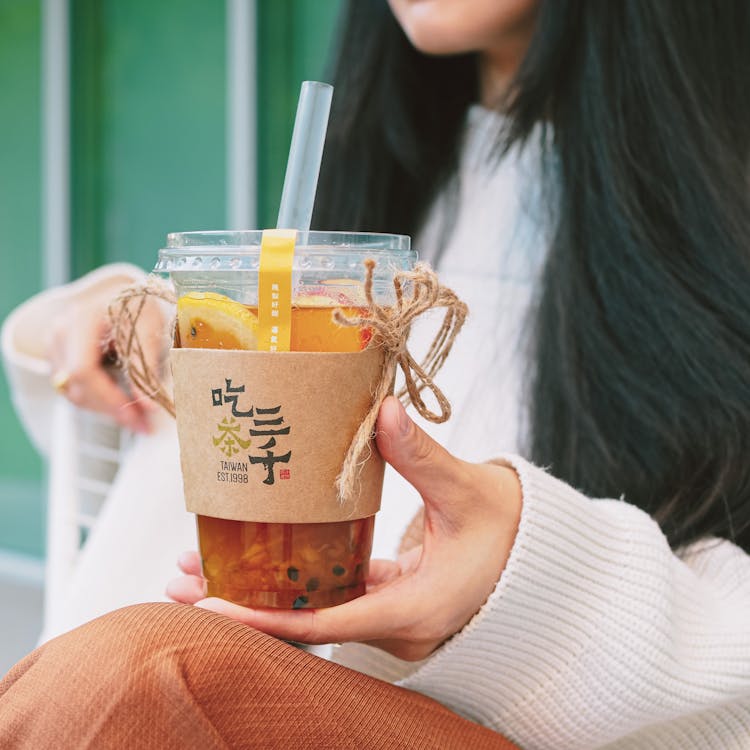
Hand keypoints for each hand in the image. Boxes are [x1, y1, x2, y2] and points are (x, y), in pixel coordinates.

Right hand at [47, 276, 164, 432]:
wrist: (126, 296)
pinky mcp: (59, 359)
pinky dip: (100, 401)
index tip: (139, 414)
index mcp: (81, 319)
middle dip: (112, 409)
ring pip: (74, 393)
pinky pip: (74, 390)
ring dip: (106, 410)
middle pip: (76, 386)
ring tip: (139, 418)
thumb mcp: (149, 329)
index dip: (111, 398)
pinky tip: (124, 405)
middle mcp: (61, 333)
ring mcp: (56, 347)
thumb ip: (145, 366)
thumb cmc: (140, 307)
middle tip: (144, 424)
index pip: (83, 370)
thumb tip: (148, 405)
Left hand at [168, 396, 522, 660]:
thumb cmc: (519, 536)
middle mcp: (398, 622)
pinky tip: (268, 554)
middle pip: (308, 622)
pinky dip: (299, 579)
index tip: (210, 604)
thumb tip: (385, 409)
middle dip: (245, 602)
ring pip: (318, 609)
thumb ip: (424, 456)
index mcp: (415, 609)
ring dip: (265, 589)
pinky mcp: (397, 595)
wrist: (550, 564)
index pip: (326, 624)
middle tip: (184, 578)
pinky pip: (339, 593)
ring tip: (206, 566)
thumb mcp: (471, 492)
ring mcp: (396, 613)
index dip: (265, 617)